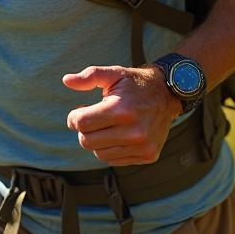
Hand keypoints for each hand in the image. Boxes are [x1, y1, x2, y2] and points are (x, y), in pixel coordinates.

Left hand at [62, 64, 181, 166]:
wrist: (168, 95)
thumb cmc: (134, 83)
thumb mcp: (113, 73)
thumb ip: (89, 76)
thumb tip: (66, 81)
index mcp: (122, 110)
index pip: (82, 123)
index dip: (73, 118)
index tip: (78, 111)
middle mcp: (134, 132)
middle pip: (87, 141)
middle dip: (83, 130)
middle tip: (90, 118)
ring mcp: (143, 146)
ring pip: (99, 154)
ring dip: (96, 141)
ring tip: (105, 125)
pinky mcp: (148, 155)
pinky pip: (114, 160)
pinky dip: (110, 149)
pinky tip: (116, 134)